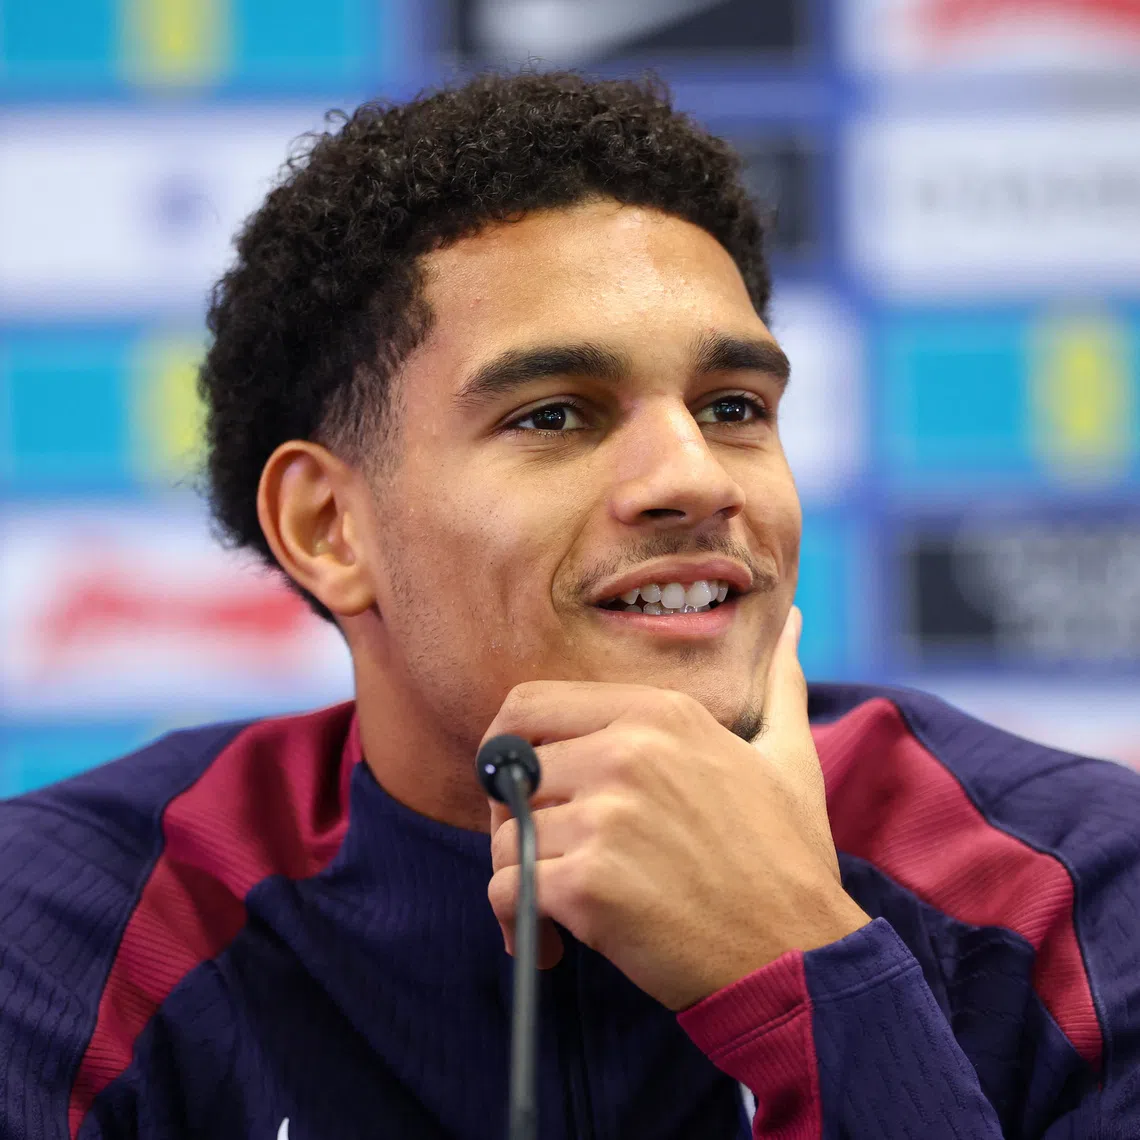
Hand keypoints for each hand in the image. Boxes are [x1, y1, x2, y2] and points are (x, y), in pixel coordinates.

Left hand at [484, 606, 869, 1010]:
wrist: (801, 956)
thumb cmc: (789, 861)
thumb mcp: (790, 756)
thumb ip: (779, 684)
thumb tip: (793, 621)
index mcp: (660, 712)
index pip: (531, 704)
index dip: (513, 749)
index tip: (529, 791)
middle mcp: (626, 751)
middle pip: (510, 769)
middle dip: (511, 816)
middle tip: (541, 854)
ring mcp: (606, 815)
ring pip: (505, 837)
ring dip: (521, 878)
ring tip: (557, 910)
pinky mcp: (590, 883)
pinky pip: (507, 891)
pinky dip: (517, 923)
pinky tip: (554, 944)